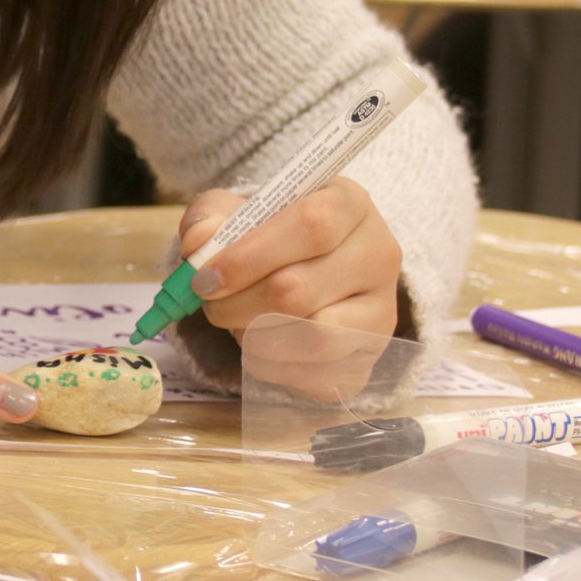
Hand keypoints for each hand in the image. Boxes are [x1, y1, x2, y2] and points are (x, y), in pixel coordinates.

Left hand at [178, 178, 401, 400]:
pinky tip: (258, 344)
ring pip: (315, 338)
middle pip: (301, 289)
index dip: (249, 256)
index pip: (311, 225)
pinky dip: (274, 367)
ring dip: (256, 337)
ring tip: (237, 321)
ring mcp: (381, 309)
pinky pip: (320, 376)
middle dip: (239, 303)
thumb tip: (198, 244)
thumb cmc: (269, 233)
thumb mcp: (236, 210)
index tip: (205, 276)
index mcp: (350, 203)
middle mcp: (378, 254)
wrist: (304, 267)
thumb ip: (209, 217)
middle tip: (209, 303)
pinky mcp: (372, 357)